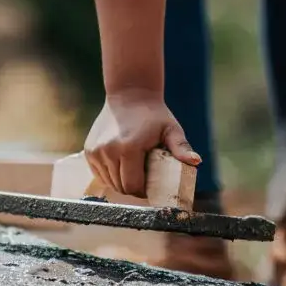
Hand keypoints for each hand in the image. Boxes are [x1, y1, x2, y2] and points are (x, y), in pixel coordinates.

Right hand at [83, 91, 199, 195]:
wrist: (129, 94)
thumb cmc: (154, 115)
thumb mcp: (171, 130)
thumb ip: (181, 148)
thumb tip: (196, 161)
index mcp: (128, 148)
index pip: (132, 186)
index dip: (143, 191)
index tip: (151, 187)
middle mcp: (108, 151)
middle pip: (120, 186)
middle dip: (133, 188)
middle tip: (143, 180)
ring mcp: (96, 151)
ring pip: (109, 182)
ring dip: (120, 182)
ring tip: (132, 171)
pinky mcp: (89, 151)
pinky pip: (100, 174)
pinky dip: (110, 175)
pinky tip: (120, 165)